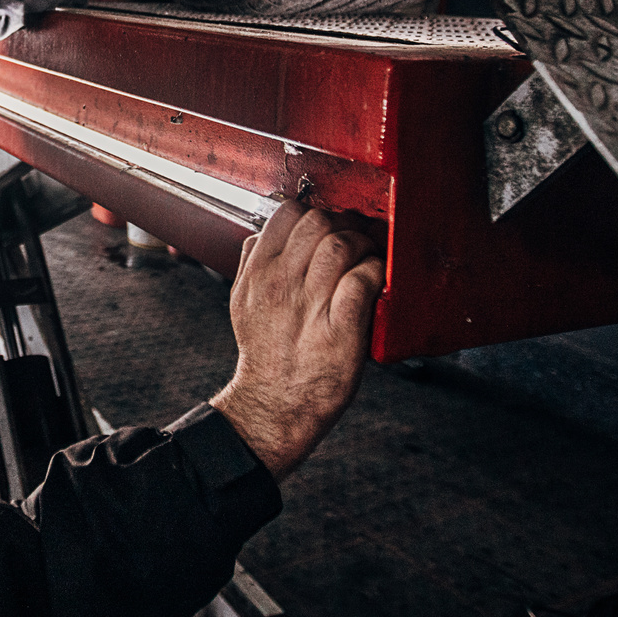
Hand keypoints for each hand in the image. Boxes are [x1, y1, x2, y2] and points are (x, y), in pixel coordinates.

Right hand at [209, 201, 384, 478]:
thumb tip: (259, 235)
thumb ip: (250, 265)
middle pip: (319, 222)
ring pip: (341, 245)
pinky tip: (376, 281)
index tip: (326, 228)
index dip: (314, 213)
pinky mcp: (341, 330)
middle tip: (354, 241)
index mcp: (259, 273)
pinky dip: (375, 273)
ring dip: (363, 247)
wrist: (275, 404)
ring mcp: (311, 306)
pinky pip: (362, 281)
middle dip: (343, 225)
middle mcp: (282, 284)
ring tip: (367, 260)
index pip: (288, 213)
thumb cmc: (265, 355)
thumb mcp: (241, 303)